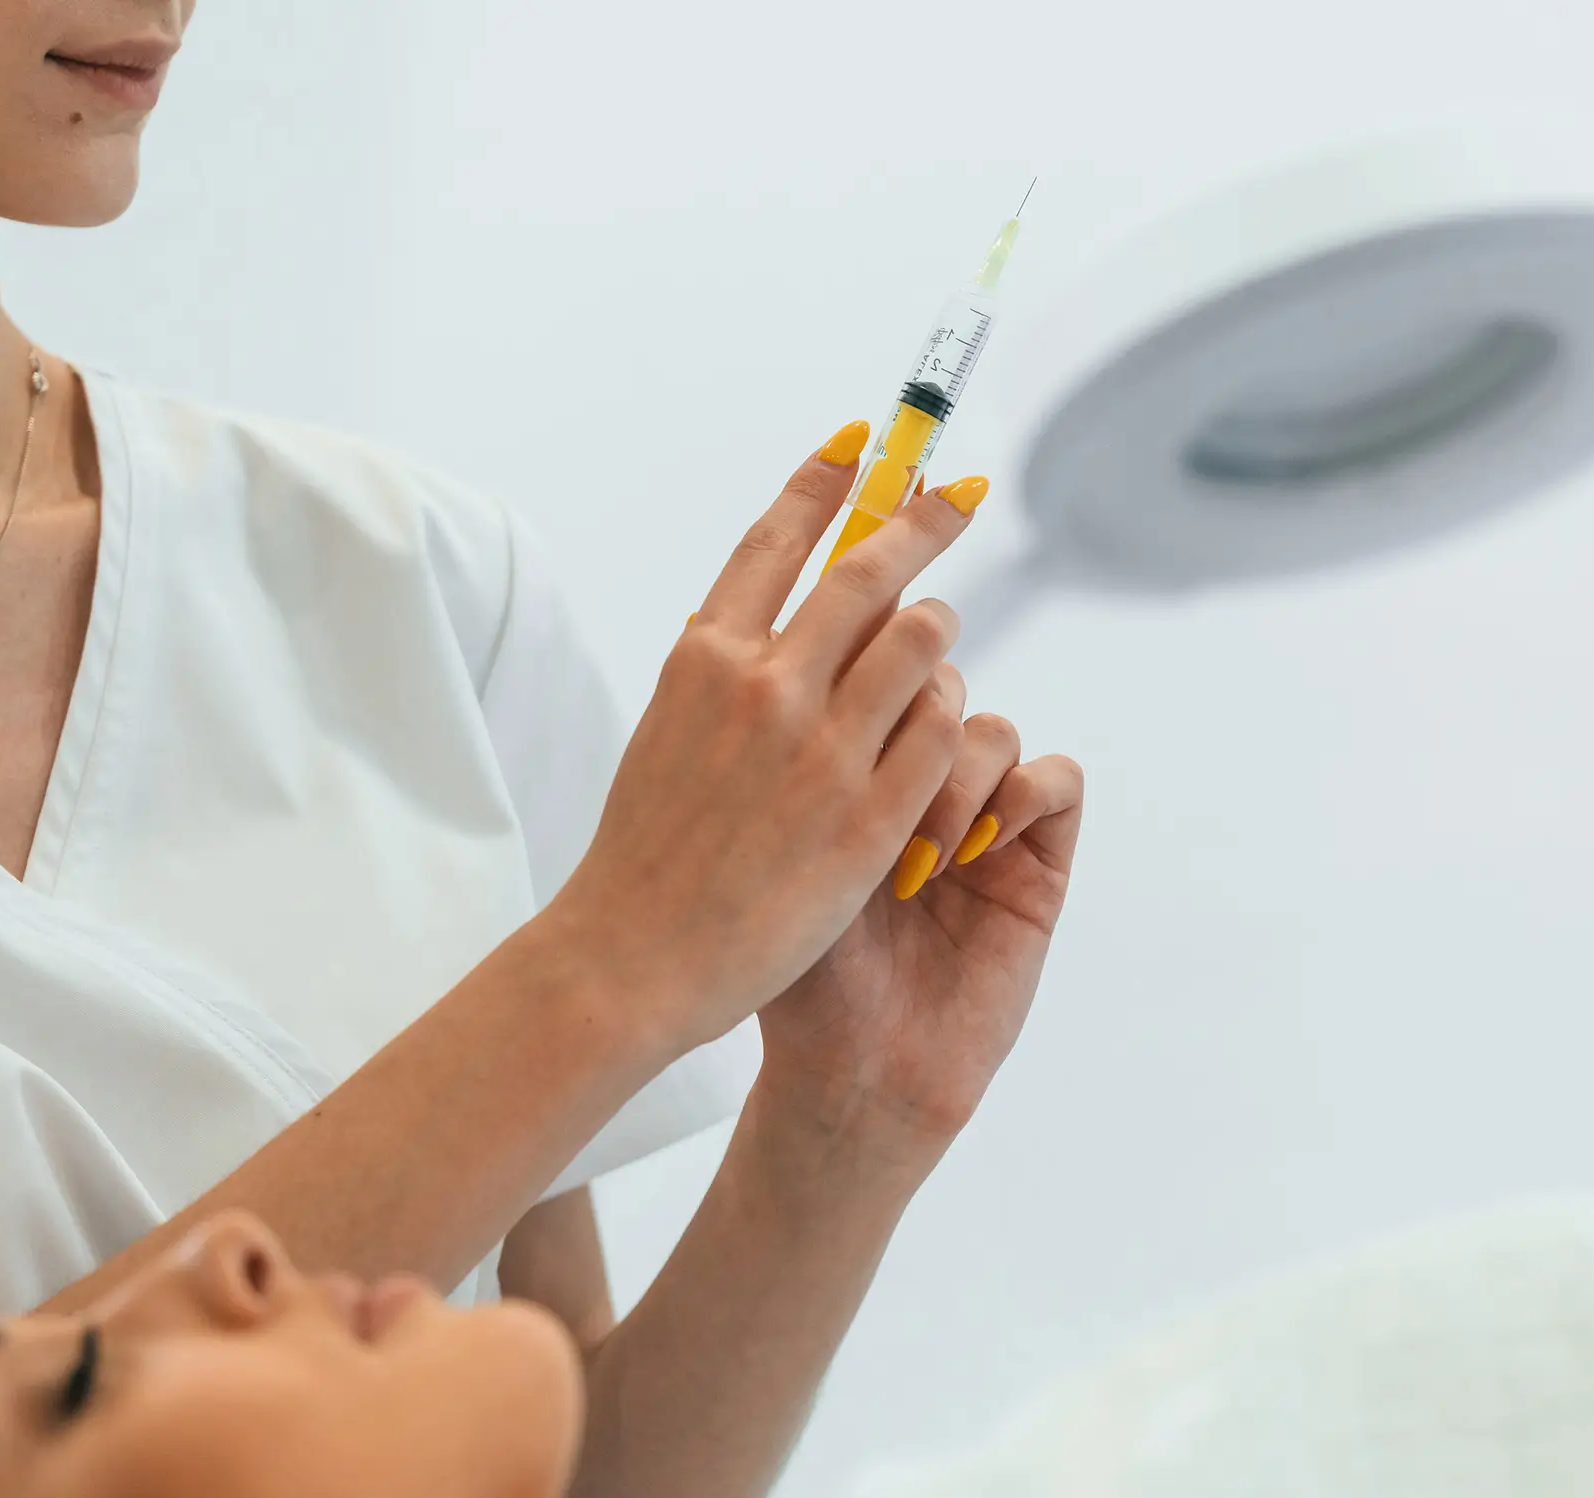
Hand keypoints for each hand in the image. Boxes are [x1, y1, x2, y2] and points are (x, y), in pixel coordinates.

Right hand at [544, 427, 978, 1056]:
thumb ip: (723, 674)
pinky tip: (939, 730)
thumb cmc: (645, 854)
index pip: (778, 541)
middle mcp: (767, 685)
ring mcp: (825, 748)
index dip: (826, 483)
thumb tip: (770, 627)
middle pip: (870, 571)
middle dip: (923, 520)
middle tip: (958, 495)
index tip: (862, 445)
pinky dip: (947, 721)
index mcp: (705, 659)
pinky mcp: (872, 813)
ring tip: (936, 640)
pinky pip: (943, 733)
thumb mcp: (666, 733)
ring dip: (938, 633)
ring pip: (922, 643)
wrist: (636, 956)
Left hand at [752, 683, 1083, 1173]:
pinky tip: (973, 852)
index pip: (870, 670)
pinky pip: (1056, 782)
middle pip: (936, 682)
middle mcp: (916, 790)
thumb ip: (780, 760)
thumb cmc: (802, 980)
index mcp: (848, 777)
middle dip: (906, 724)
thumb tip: (754, 656)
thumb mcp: (774, 856)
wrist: (853, 1074)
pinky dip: (1021, 797)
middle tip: (871, 790)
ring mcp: (981, 824)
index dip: (864, 669)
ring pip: (990, 729)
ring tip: (916, 856)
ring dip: (953, 778)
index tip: (833, 705)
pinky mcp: (1037, 865)